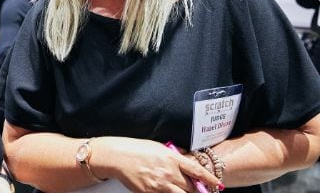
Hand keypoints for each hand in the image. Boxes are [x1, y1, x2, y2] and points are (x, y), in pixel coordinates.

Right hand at [92, 137, 219, 191]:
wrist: (117, 156)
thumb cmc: (136, 149)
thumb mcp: (158, 147)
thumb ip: (173, 154)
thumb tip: (186, 158)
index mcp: (172, 158)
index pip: (197, 171)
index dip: (210, 180)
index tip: (217, 185)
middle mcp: (168, 172)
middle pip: (192, 188)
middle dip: (199, 192)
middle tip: (202, 192)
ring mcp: (160, 185)